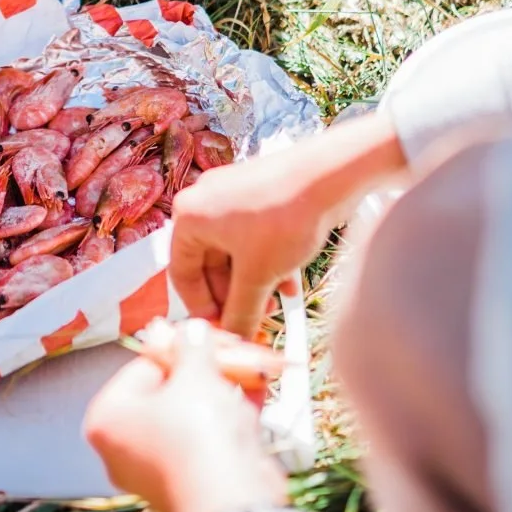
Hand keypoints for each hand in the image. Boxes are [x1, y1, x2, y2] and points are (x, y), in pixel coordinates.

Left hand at [85, 319, 287, 511]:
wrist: (232, 496)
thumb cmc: (198, 439)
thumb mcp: (194, 373)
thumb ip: (191, 345)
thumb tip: (189, 331)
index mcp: (108, 419)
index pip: (143, 365)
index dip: (179, 345)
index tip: (201, 334)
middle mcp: (126, 448)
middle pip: (170, 389)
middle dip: (207, 367)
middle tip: (228, 348)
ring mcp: (160, 466)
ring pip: (194, 414)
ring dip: (224, 388)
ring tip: (248, 367)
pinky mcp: (194, 479)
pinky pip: (211, 436)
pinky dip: (232, 414)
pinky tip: (254, 391)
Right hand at [170, 118, 404, 335]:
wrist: (330, 175)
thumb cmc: (285, 217)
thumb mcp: (258, 275)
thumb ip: (241, 311)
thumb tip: (236, 336)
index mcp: (189, 216)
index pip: (182, 273)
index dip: (201, 306)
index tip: (221, 328)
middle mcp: (204, 201)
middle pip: (209, 263)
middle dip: (232, 295)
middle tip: (251, 320)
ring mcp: (232, 194)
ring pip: (234, 252)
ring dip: (251, 283)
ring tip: (273, 305)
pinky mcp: (258, 194)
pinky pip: (252, 237)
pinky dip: (265, 262)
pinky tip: (288, 282)